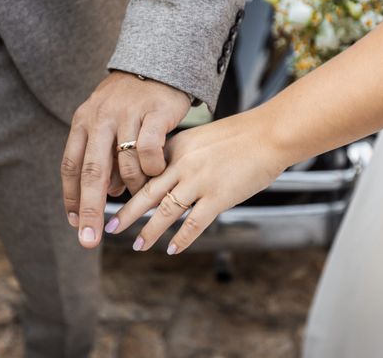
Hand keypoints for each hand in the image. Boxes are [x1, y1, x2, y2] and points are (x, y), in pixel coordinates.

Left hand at [61, 71, 190, 247]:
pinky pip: (150, 152)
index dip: (72, 196)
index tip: (75, 223)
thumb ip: (102, 155)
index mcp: (84, 121)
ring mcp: (127, 114)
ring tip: (143, 186)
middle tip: (89, 240)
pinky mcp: (154, 112)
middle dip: (89, 211)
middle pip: (91, 172)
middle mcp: (100, 117)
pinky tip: (157, 169)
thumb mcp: (105, 122)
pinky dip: (153, 168)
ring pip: (126, 165)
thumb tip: (105, 194)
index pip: (71, 165)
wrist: (158, 65)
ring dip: (134, 185)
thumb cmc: (130, 101)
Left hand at [104, 108, 288, 253]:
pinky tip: (172, 250)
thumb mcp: (203, 136)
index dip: (130, 187)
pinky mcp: (219, 197)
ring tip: (137, 245)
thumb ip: (185, 153)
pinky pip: (194, 222)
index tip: (117, 199)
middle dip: (127, 212)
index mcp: (178, 146)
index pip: (146, 170)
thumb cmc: (242, 135)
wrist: (270, 133)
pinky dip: (182, 238)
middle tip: (111, 226)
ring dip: (150, 230)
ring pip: (166, 211)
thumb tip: (172, 172)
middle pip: (148, 192)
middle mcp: (183, 164)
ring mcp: (200, 181)